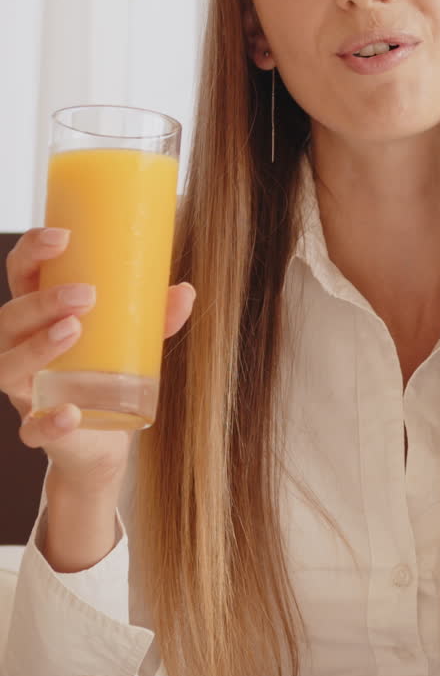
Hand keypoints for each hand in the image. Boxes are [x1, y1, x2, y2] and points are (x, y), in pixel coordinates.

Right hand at [0, 228, 195, 493]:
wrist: (101, 438)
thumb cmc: (106, 371)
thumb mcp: (131, 338)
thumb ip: (156, 317)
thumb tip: (186, 292)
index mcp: (38, 315)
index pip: (21, 274)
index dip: (32, 251)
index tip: (63, 237)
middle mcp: (19, 348)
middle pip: (9, 318)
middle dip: (41, 302)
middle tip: (85, 294)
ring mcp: (25, 390)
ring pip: (7, 366)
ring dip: (36, 347)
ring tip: (74, 330)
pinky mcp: (38, 429)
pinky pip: (31, 429)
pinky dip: (48, 422)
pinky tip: (69, 413)